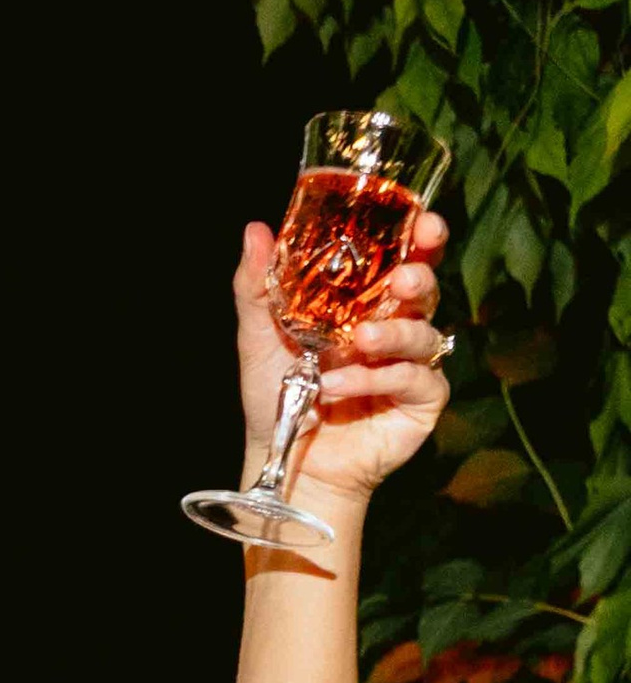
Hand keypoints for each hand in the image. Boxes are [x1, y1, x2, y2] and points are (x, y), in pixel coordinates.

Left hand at [234, 210, 451, 511]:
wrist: (281, 460)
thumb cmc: (275, 397)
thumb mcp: (259, 337)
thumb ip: (257, 286)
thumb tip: (255, 230)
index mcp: (365, 302)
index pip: (403, 257)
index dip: (421, 237)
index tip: (423, 223)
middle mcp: (394, 326)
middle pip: (426, 288)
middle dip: (421, 277)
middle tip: (402, 280)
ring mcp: (411, 364)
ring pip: (424, 333)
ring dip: (394, 333)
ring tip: (358, 343)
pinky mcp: (420, 401)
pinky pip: (416, 378)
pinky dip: (378, 378)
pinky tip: (341, 386)